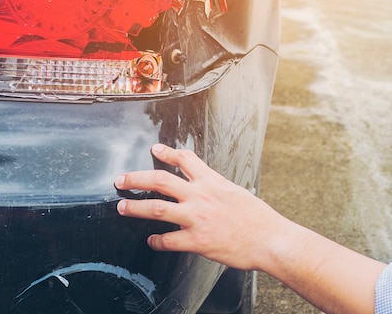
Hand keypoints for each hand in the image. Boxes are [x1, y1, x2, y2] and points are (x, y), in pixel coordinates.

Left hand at [115, 144, 287, 270]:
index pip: (185, 160)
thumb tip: (208, 188)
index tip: (155, 149)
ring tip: (123, 207)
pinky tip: (152, 241)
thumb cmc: (258, 219)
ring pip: (157, 208)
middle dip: (136, 178)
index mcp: (212, 182)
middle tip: (122, 179)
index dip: (167, 152)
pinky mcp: (198, 240)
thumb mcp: (237, 193)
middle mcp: (201, 196)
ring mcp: (197, 218)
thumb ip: (217, 189)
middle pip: (160, 180)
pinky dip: (156, 241)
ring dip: (136, 207)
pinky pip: (168, 240)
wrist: (270, 239)